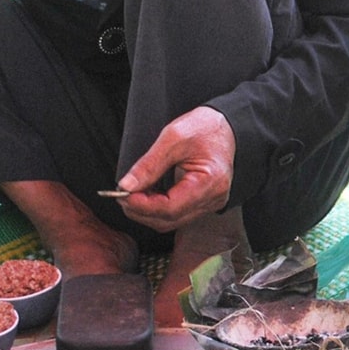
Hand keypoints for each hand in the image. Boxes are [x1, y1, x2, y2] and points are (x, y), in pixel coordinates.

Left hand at [117, 106, 236, 233]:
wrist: (227, 128)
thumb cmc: (205, 128)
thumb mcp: (173, 137)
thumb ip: (150, 164)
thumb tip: (126, 186)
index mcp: (210, 182)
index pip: (171, 207)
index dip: (143, 205)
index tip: (123, 194)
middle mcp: (214, 199)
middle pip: (170, 219)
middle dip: (141, 211)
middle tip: (121, 194)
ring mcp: (211, 204)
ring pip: (172, 221)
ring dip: (148, 212)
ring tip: (132, 194)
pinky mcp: (204, 204)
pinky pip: (177, 215)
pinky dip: (158, 209)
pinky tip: (146, 196)